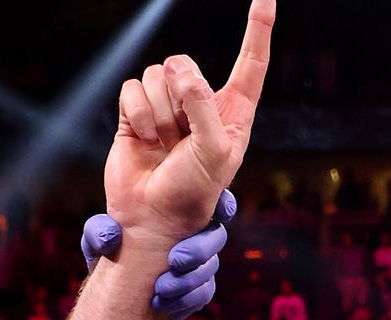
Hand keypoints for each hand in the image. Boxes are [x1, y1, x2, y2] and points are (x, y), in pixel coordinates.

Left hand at [82, 190, 234, 319]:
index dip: (223, 205)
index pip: (213, 203)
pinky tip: (164, 307)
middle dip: (199, 250)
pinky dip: (185, 301)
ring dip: (189, 281)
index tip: (219, 213)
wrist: (113, 295)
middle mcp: (195, 236)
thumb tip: (110, 236)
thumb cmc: (108, 256)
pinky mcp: (197, 291)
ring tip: (160, 292)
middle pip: (216, 236)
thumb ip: (99, 232)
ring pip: (210, 269)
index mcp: (179, 215)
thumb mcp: (97, 243)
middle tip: (176, 261)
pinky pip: (202, 294)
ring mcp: (200, 265)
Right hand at [104, 0, 272, 243]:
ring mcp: (167, 107)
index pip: (251, 63)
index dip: (258, 29)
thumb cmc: (193, 192)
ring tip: (163, 144)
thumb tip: (181, 71)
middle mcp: (202, 105)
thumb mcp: (214, 153)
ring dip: (158, 113)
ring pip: (157, 75)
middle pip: (185, 63)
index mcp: (233, 113)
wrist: (153, 220)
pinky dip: (136, 113)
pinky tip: (143, 139)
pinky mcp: (135, 112)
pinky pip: (131, 87)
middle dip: (179, 95)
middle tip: (181, 134)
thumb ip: (203, 107)